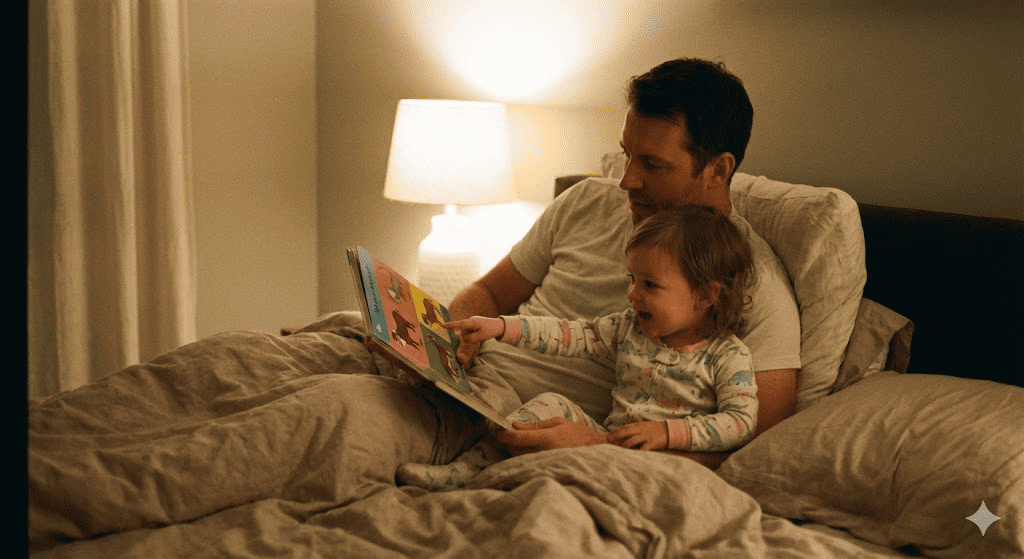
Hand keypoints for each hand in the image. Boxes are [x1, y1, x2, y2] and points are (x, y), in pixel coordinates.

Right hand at [444, 317, 505, 365]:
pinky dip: (472, 335)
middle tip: (479, 338)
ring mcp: (472, 322)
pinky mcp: (473, 324)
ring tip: (481, 336)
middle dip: (468, 337)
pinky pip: (469, 332)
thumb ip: (470, 339)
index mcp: (472, 322)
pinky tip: (479, 335)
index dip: (450, 326)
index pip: (459, 324)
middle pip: (463, 332)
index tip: (441, 325)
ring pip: (466, 333)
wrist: (500, 326)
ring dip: (471, 337)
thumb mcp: (481, 337)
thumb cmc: (491, 330)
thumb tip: (464, 339)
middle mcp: (470, 320)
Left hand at [495, 417, 609, 455]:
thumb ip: (535, 425)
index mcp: (547, 438)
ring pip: (519, 459)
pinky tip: (528, 452)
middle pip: (513, 450)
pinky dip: (523, 458)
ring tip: (520, 443)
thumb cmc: (580, 435)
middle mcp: (543, 454)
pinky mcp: (547, 472)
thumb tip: (514, 426)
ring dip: (515, 450)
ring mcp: (545, 465)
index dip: (502, 434)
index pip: (514, 439)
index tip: (497, 430)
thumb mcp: (559, 423)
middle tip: (509, 434)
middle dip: (508, 442)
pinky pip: (528, 465)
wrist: (600, 453)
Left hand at [607, 421, 668, 450]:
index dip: (616, 431)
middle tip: (608, 440)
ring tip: (617, 450)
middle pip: (625, 432)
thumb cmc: (657, 429)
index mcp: (639, 426)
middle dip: (616, 435)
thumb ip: (637, 429)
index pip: (625, 427)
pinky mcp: (651, 444)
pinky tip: (631, 457)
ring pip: (631, 440)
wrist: (671, 431)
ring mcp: (646, 437)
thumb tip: (626, 433)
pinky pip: (642, 449)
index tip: (609, 435)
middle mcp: (641, 430)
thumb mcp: (646, 426)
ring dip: (624, 445)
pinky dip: (637, 453)